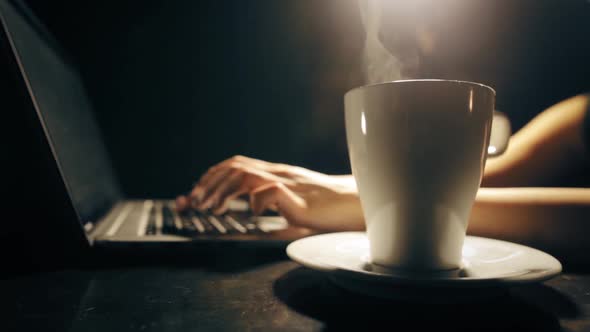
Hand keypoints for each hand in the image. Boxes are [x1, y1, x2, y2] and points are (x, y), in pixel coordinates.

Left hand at [176, 155, 363, 230]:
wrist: (358, 204)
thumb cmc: (329, 208)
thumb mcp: (294, 202)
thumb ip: (274, 202)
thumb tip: (250, 208)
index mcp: (276, 174)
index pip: (237, 164)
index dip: (212, 176)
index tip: (197, 192)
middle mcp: (279, 173)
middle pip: (235, 165)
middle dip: (209, 183)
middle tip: (196, 202)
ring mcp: (288, 183)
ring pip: (244, 174)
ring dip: (222, 190)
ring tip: (212, 208)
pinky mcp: (299, 197)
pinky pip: (269, 192)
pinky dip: (255, 201)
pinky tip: (251, 214)